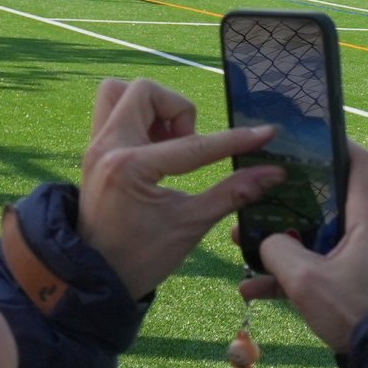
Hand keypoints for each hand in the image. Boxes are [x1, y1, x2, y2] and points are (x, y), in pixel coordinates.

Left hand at [74, 75, 277, 297]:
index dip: (236, 139)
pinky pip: (113, 112)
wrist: (95, 276)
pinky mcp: (94, 150)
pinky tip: (156, 151)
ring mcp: (95, 146)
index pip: (194, 144)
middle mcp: (107, 147)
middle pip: (145, 91)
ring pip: (120, 92)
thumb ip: (232, 193)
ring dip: (153, 108)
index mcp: (130, 168)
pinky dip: (138, 119)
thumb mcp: (190, 225)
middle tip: (189, 142)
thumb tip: (273, 173)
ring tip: (169, 142)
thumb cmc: (141, 257)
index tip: (266, 133)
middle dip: (177, 109)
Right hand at [241, 138, 367, 352]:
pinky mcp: (358, 284)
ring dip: (282, 244)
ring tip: (243, 248)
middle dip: (287, 203)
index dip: (334, 144)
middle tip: (256, 201)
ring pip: (318, 238)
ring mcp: (365, 258)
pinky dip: (291, 276)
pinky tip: (253, 290)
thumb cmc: (354, 311)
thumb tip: (268, 242)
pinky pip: (320, 269)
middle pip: (327, 201)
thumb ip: (277, 249)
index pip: (359, 162)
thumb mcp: (305, 279)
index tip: (304, 140)